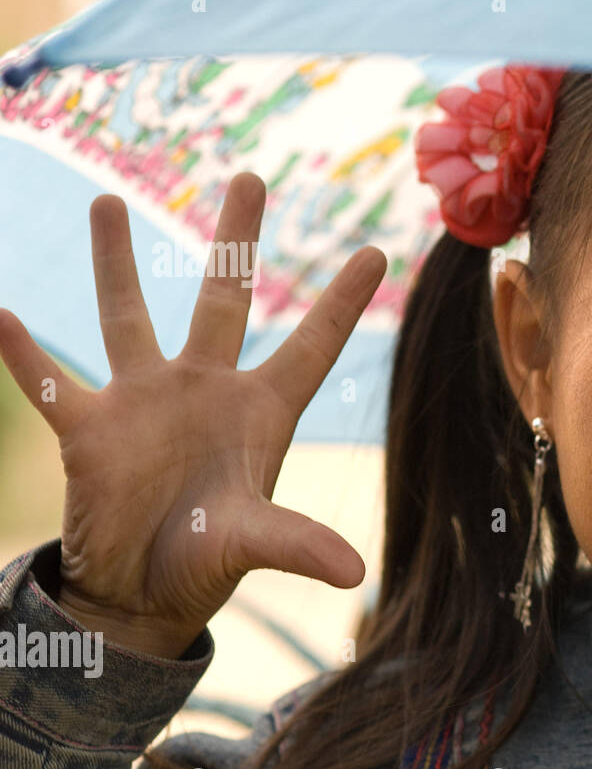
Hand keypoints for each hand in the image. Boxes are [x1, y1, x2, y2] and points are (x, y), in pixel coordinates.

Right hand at [0, 172, 386, 656]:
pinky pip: (50, 383)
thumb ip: (298, 545)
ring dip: (116, 263)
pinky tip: (0, 313)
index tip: (376, 251)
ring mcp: (144, 402)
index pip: (311, 346)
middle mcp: (205, 390)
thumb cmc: (206, 561)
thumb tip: (356, 576)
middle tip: (250, 175)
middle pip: (225, 299)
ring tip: (107, 201)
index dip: (342, 302)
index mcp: (260, 412)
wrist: (140, 593)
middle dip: (237, 240)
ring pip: (128, 317)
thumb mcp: (253, 545)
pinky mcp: (89, 429)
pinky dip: (24, 354)